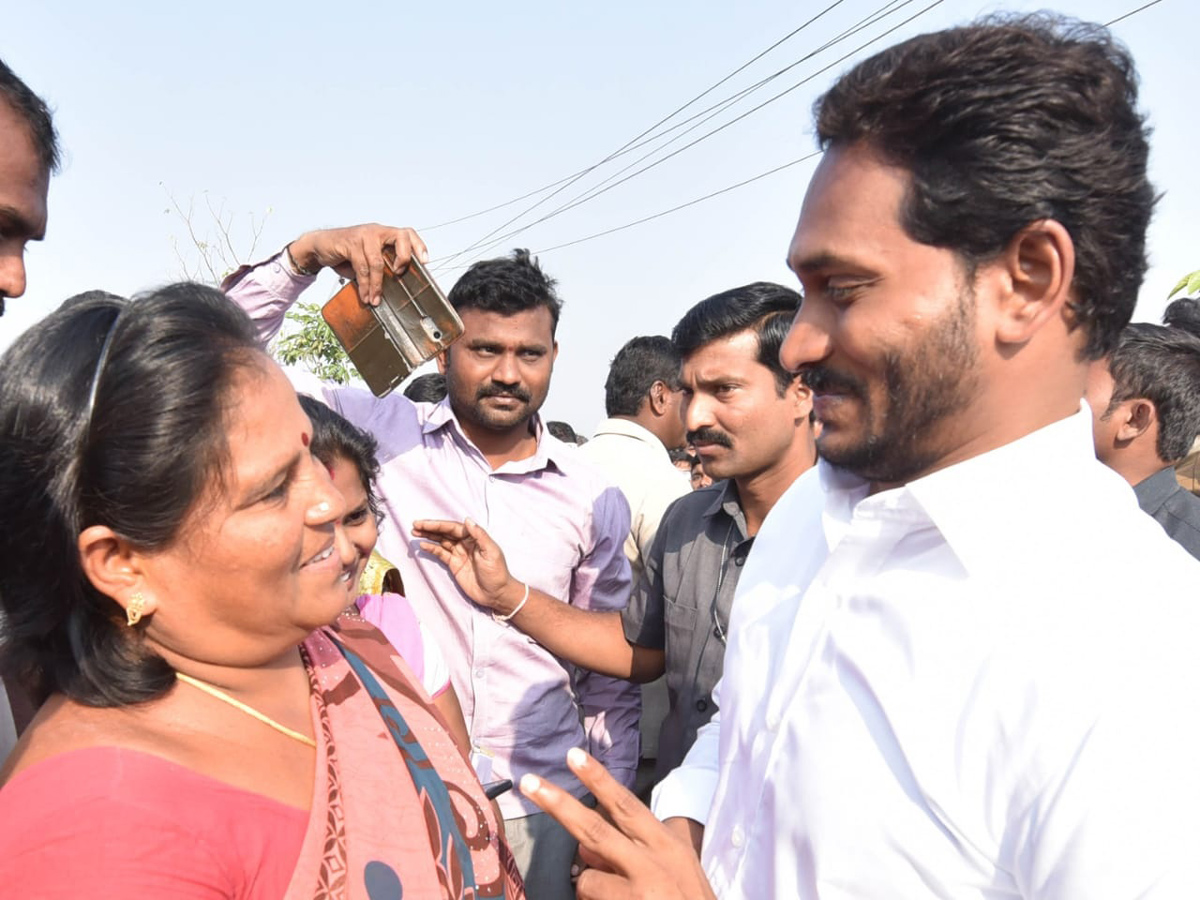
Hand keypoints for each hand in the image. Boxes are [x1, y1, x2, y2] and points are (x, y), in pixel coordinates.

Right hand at [287, 224, 427, 305]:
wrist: (321, 246)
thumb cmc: (348, 253)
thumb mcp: (368, 258)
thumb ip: (382, 266)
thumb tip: (395, 285)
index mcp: (385, 234)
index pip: (408, 233)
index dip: (419, 246)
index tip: (425, 262)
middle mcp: (377, 231)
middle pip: (401, 237)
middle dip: (404, 257)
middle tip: (398, 274)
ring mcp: (364, 234)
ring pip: (377, 261)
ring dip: (377, 284)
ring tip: (375, 299)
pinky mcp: (350, 242)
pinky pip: (362, 267)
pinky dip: (364, 285)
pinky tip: (365, 294)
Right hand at [413, 518, 525, 614]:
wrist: (496, 594)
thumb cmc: (497, 572)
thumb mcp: (491, 552)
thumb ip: (479, 535)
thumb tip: (467, 519)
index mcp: (475, 538)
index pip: (453, 527)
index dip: (438, 524)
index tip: (424, 523)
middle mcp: (466, 543)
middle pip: (445, 532)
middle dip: (430, 528)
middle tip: (414, 525)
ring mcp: (459, 554)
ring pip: (441, 541)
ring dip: (429, 536)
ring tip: (414, 532)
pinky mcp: (455, 565)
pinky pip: (441, 554)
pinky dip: (432, 549)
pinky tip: (423, 545)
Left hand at [521, 748, 717, 899]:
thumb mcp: (676, 867)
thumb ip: (637, 850)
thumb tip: (590, 849)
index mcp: (666, 845)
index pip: (627, 805)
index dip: (599, 780)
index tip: (573, 756)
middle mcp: (653, 863)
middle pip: (594, 830)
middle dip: (558, 804)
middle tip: (528, 783)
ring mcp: (640, 892)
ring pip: (588, 879)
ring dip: (592, 890)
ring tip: (621, 898)